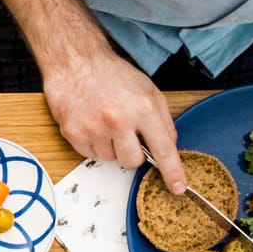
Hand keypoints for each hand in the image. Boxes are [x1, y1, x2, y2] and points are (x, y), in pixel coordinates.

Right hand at [43, 52, 183, 190]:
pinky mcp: (75, 134)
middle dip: (132, 153)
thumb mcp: (148, 90)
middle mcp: (119, 121)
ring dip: (110, 147)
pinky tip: (91, 124)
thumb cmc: (111, 74)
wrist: (76, 64)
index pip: (162, 149)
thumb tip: (168, 143)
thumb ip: (162, 118)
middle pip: (132, 161)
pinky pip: (90, 154)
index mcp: (143, 108)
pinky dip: (93, 144)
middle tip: (126, 134)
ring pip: (110, 159)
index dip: (172, 171)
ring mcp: (94, 129)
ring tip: (104, 123)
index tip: (178, 187)